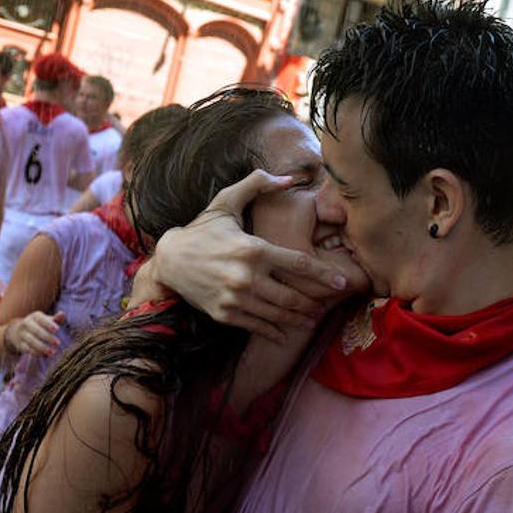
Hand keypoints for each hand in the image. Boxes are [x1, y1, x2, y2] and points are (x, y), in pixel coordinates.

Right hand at [6, 311, 64, 357]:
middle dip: (47, 337)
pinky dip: (37, 353)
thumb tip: (62, 314)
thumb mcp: (46, 320)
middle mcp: (26, 324)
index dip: (49, 324)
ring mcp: (22, 334)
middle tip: (57, 343)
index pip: (41, 319)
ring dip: (42, 347)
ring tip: (52, 352)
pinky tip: (46, 355)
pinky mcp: (20, 344)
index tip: (57, 330)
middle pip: (36, 330)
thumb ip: (55, 319)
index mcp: (35, 316)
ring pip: (31, 341)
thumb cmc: (38, 325)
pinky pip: (28, 349)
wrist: (17, 331)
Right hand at [151, 170, 352, 340]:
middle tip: (326, 305)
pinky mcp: (224, 313)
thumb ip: (256, 183)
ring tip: (310, 321)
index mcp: (253, 249)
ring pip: (277, 314)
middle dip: (313, 303)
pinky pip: (257, 326)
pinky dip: (274, 332)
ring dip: (298, 320)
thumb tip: (289, 178)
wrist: (169, 260)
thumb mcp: (226, 201)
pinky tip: (284, 334)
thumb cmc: (201, 230)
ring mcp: (235, 298)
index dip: (324, 275)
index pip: (298, 264)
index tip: (343, 281)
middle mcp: (246, 276)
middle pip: (292, 295)